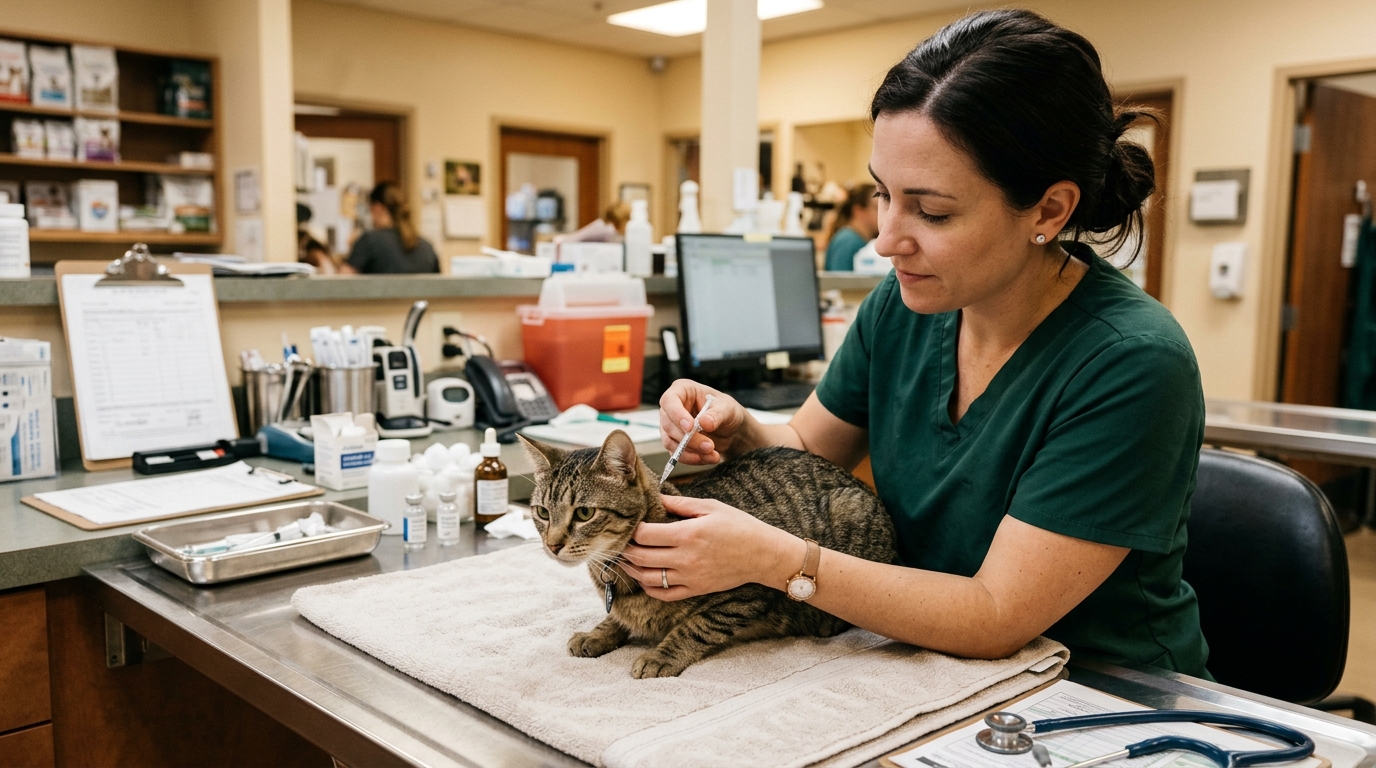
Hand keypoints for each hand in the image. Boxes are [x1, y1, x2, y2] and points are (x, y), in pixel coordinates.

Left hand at [620, 495, 799, 600]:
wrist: (763, 554)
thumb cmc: (739, 526)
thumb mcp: (710, 507)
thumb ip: (680, 503)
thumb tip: (655, 496)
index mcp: (688, 534)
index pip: (645, 534)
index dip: (632, 529)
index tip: (629, 523)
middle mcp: (686, 558)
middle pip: (641, 556)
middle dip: (625, 549)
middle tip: (619, 542)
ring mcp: (690, 577)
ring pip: (647, 578)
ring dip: (631, 569)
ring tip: (625, 559)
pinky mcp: (695, 589)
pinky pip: (664, 594)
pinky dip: (648, 587)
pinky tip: (644, 577)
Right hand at [659, 380, 749, 464]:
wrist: (730, 429)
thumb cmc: (727, 410)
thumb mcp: (727, 408)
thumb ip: (716, 414)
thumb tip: (704, 423)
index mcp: (682, 390)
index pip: (669, 400)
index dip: (676, 414)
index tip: (690, 427)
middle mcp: (672, 408)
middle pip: (669, 425)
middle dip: (688, 439)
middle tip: (709, 446)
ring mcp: (671, 426)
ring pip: (670, 442)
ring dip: (690, 451)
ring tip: (712, 454)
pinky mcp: (674, 442)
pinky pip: (676, 454)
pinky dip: (692, 458)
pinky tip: (708, 458)